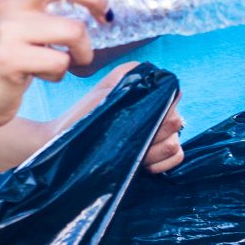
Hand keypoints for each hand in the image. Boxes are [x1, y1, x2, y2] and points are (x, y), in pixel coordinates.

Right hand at [0, 0, 108, 127]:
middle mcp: (10, 2)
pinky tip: (47, 74)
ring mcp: (8, 30)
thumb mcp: (26, 12)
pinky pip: (59, 62)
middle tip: (105, 17)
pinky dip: (63, 72)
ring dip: (84, 50)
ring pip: (71, 29)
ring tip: (76, 58)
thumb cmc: (11, 50)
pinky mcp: (10, 59)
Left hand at [48, 62, 185, 173]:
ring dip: (156, 151)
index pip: (172, 96)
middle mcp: (155, 109)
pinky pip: (177, 156)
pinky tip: (144, 165)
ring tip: (134, 153)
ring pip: (175, 142)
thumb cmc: (82, 117)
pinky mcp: (158, 156)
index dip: (158, 109)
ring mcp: (158, 133)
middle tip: (131, 139)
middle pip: (175, 121)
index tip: (138, 120)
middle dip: (156, 134)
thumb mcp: (103, 93)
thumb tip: (151, 80)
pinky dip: (163, 163)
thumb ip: (127, 80)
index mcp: (145, 90)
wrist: (67, 145)